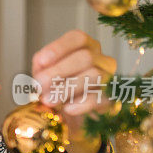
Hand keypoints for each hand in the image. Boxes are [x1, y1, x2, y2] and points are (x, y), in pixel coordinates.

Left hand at [32, 30, 115, 152]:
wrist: (70, 113)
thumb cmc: (56, 86)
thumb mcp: (43, 73)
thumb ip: (41, 69)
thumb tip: (41, 75)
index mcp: (85, 46)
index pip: (77, 38)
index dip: (59, 48)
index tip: (41, 62)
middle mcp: (101, 58)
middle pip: (86, 57)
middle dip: (59, 71)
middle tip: (39, 85)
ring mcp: (110, 78)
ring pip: (95, 75)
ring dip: (67, 88)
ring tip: (48, 100)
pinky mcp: (112, 98)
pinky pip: (102, 97)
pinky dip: (82, 103)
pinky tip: (67, 109)